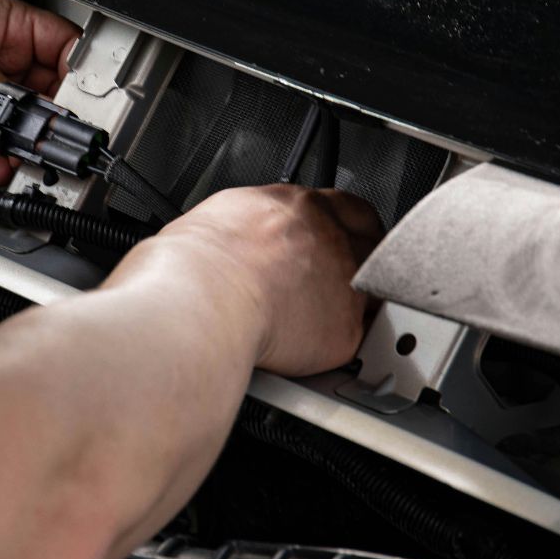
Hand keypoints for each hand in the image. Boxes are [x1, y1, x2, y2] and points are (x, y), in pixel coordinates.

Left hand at [0, 0, 80, 182]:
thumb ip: (7, 94)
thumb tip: (38, 119)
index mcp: (6, 25)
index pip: (62, 49)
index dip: (76, 77)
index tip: (82, 105)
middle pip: (42, 94)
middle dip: (47, 121)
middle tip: (53, 140)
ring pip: (14, 125)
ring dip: (19, 145)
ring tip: (24, 158)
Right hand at [120, 185, 379, 376]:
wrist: (199, 302)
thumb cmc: (188, 268)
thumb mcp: (213, 224)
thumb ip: (243, 230)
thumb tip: (233, 243)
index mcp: (289, 205)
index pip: (340, 206)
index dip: (340, 227)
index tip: (333, 240)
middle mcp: (324, 235)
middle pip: (370, 241)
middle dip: (361, 260)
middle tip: (338, 282)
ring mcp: (342, 279)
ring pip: (371, 289)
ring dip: (353, 304)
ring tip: (321, 323)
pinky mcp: (346, 326)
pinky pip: (358, 337)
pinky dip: (340, 348)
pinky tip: (318, 353)